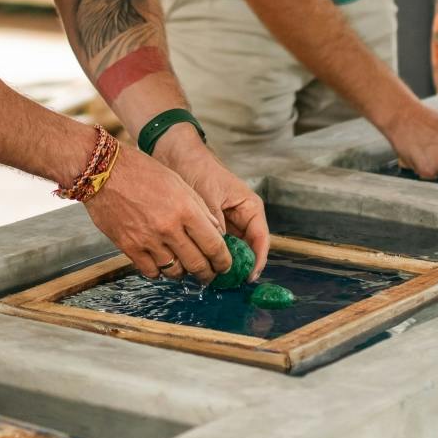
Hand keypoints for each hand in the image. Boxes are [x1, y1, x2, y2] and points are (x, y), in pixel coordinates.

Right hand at [83, 140, 232, 283]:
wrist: (103, 171)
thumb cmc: (142, 171)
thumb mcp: (178, 183)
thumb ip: (199, 209)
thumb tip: (216, 232)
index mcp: (185, 209)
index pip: (214, 246)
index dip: (223, 261)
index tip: (224, 265)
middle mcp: (168, 228)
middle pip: (197, 264)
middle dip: (207, 273)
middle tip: (209, 274)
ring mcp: (147, 239)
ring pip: (175, 271)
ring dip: (183, 273)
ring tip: (184, 267)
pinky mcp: (129, 247)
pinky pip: (151, 271)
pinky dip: (159, 271)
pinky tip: (161, 263)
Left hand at [154, 126, 270, 276]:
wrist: (177, 153)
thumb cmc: (198, 169)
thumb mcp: (209, 199)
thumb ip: (216, 226)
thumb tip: (219, 254)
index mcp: (250, 207)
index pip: (261, 240)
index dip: (257, 261)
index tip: (247, 278)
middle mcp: (243, 216)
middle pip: (247, 249)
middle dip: (239, 266)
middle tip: (226, 284)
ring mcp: (228, 221)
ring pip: (232, 249)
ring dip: (224, 262)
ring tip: (213, 278)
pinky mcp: (213, 224)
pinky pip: (217, 244)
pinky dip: (211, 254)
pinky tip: (202, 264)